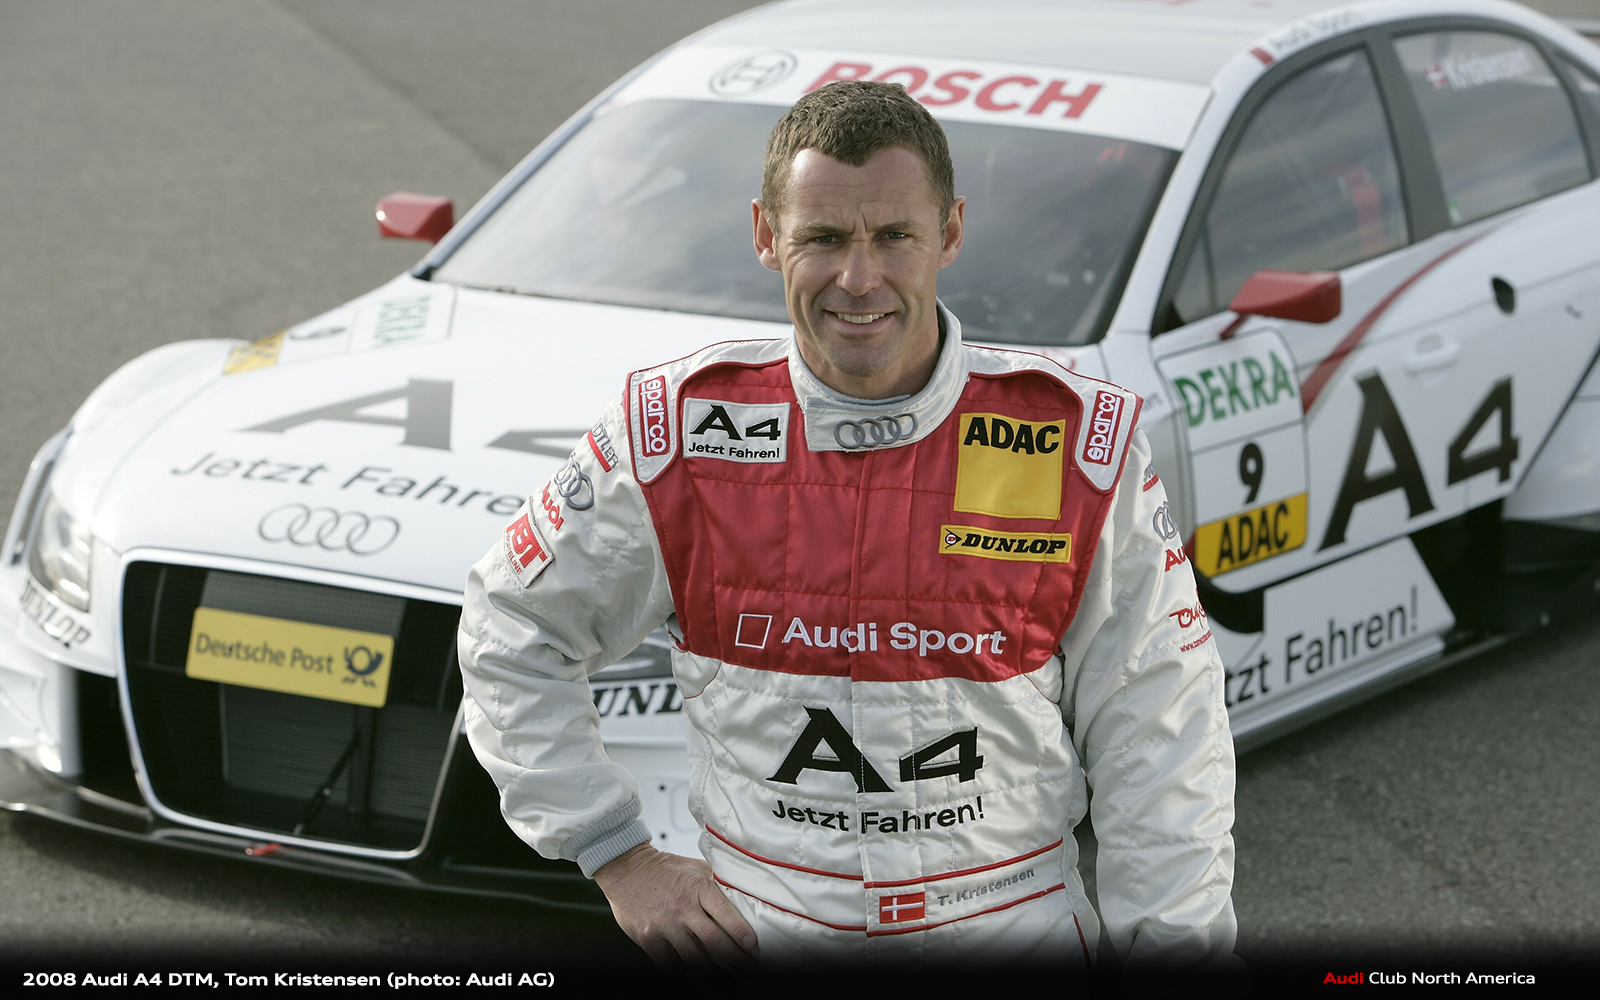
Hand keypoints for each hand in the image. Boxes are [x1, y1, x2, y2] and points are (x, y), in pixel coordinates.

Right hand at [592, 843, 759, 975]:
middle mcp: (682, 908)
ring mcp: (665, 926)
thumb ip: (717, 880)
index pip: (722, 910)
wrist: (626, 869)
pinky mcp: (649, 940)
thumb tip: (744, 890)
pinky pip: (668, 965)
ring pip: (693, 957)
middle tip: (750, 973)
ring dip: (713, 977)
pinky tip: (695, 988)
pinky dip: (682, 979)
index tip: (752, 945)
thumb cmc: (664, 869)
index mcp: (697, 888)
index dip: (738, 929)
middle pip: (712, 939)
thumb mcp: (694, 867)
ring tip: (729, 989)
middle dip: (734, 959)